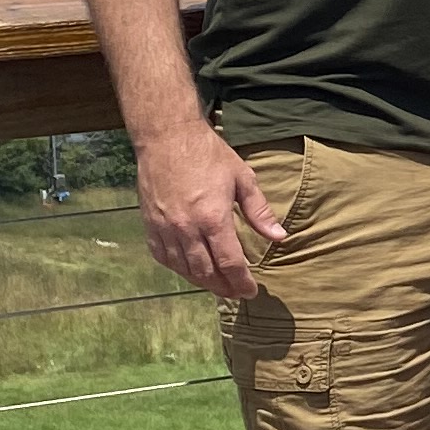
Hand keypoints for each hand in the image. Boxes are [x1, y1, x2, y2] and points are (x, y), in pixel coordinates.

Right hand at [136, 122, 285, 299]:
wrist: (166, 136)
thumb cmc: (207, 153)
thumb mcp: (242, 178)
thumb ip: (260, 211)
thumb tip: (279, 237)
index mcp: (213, 218)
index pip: (230, 263)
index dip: (242, 282)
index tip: (251, 291)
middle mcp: (187, 228)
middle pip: (206, 272)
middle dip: (223, 287)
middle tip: (235, 293)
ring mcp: (165, 228)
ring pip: (183, 268)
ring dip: (201, 282)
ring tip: (216, 285)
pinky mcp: (150, 224)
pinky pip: (162, 256)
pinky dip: (177, 268)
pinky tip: (188, 269)